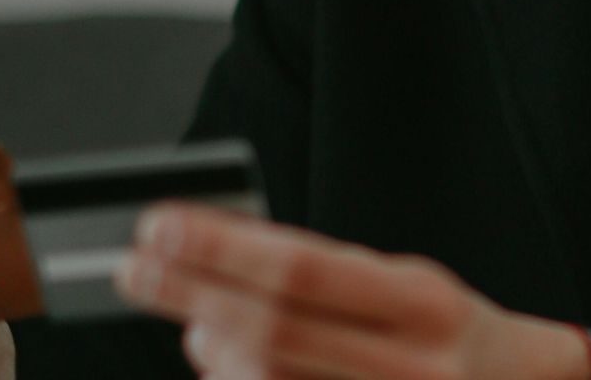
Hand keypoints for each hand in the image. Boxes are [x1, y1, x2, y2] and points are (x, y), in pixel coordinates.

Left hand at [113, 203, 590, 379]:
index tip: (162, 225)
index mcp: (424, 302)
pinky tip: (221, 368)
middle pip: (273, 330)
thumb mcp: (410, 287)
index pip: (304, 267)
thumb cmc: (454, 340)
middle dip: (191, 294)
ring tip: (186, 320)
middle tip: (136, 267)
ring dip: (212, 351)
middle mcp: (415, 366)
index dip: (223, 248)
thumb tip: (224, 267)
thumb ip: (328, 278)